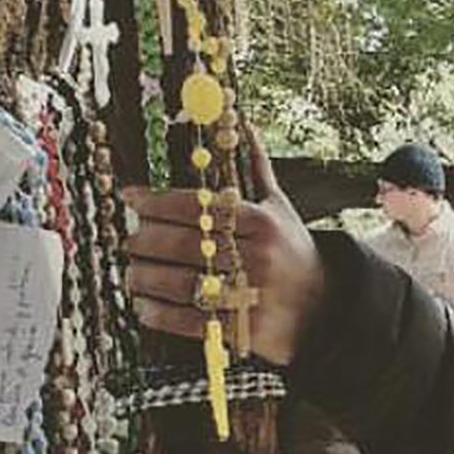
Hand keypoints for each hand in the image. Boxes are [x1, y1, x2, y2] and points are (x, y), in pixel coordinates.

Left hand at [124, 127, 323, 364]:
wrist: (325, 304)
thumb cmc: (292, 250)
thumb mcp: (280, 207)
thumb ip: (256, 168)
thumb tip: (242, 123)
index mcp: (262, 222)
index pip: (198, 206)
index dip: (156, 201)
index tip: (130, 198)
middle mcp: (257, 256)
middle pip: (184, 244)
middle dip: (145, 241)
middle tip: (128, 239)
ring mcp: (250, 295)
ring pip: (182, 283)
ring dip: (145, 278)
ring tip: (130, 272)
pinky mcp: (243, 330)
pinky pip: (189, 321)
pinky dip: (159, 314)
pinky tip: (143, 305)